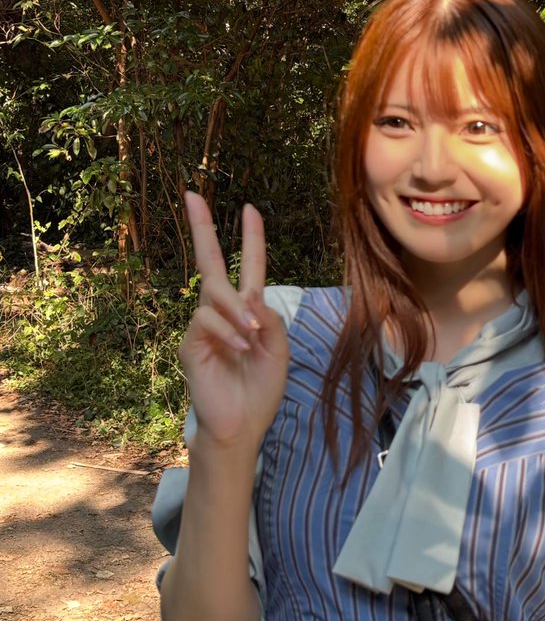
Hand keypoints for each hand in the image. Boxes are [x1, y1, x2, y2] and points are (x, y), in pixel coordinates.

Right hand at [178, 191, 288, 449]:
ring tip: (252, 337)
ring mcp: (203, 328)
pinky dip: (227, 331)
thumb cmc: (260, 392)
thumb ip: (272, 323)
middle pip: (210, 264)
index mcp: (248, 314)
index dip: (251, 240)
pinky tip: (240, 348)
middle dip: (203, 228)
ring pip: (214, 294)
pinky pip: (206, 321)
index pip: (249, 269)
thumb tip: (253, 299)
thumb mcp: (279, 353)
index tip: (250, 208)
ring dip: (236, 311)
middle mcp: (222, 315)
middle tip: (192, 194)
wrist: (241, 427)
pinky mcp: (189, 345)